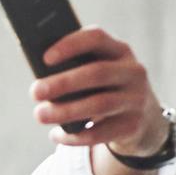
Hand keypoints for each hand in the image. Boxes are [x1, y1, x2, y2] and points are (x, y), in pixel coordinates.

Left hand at [29, 26, 167, 156]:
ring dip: (65, 111)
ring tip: (40, 115)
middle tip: (35, 92)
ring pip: (100, 104)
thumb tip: (40, 82)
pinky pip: (100, 133)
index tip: (45, 58)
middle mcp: (133, 72)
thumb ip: (75, 69)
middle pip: (97, 73)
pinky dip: (74, 136)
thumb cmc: (104, 89)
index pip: (97, 38)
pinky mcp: (132, 125)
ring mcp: (136, 99)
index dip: (71, 45)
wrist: (141, 117)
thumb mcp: (97, 72)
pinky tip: (55, 135)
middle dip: (63, 83)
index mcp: (119, 51)